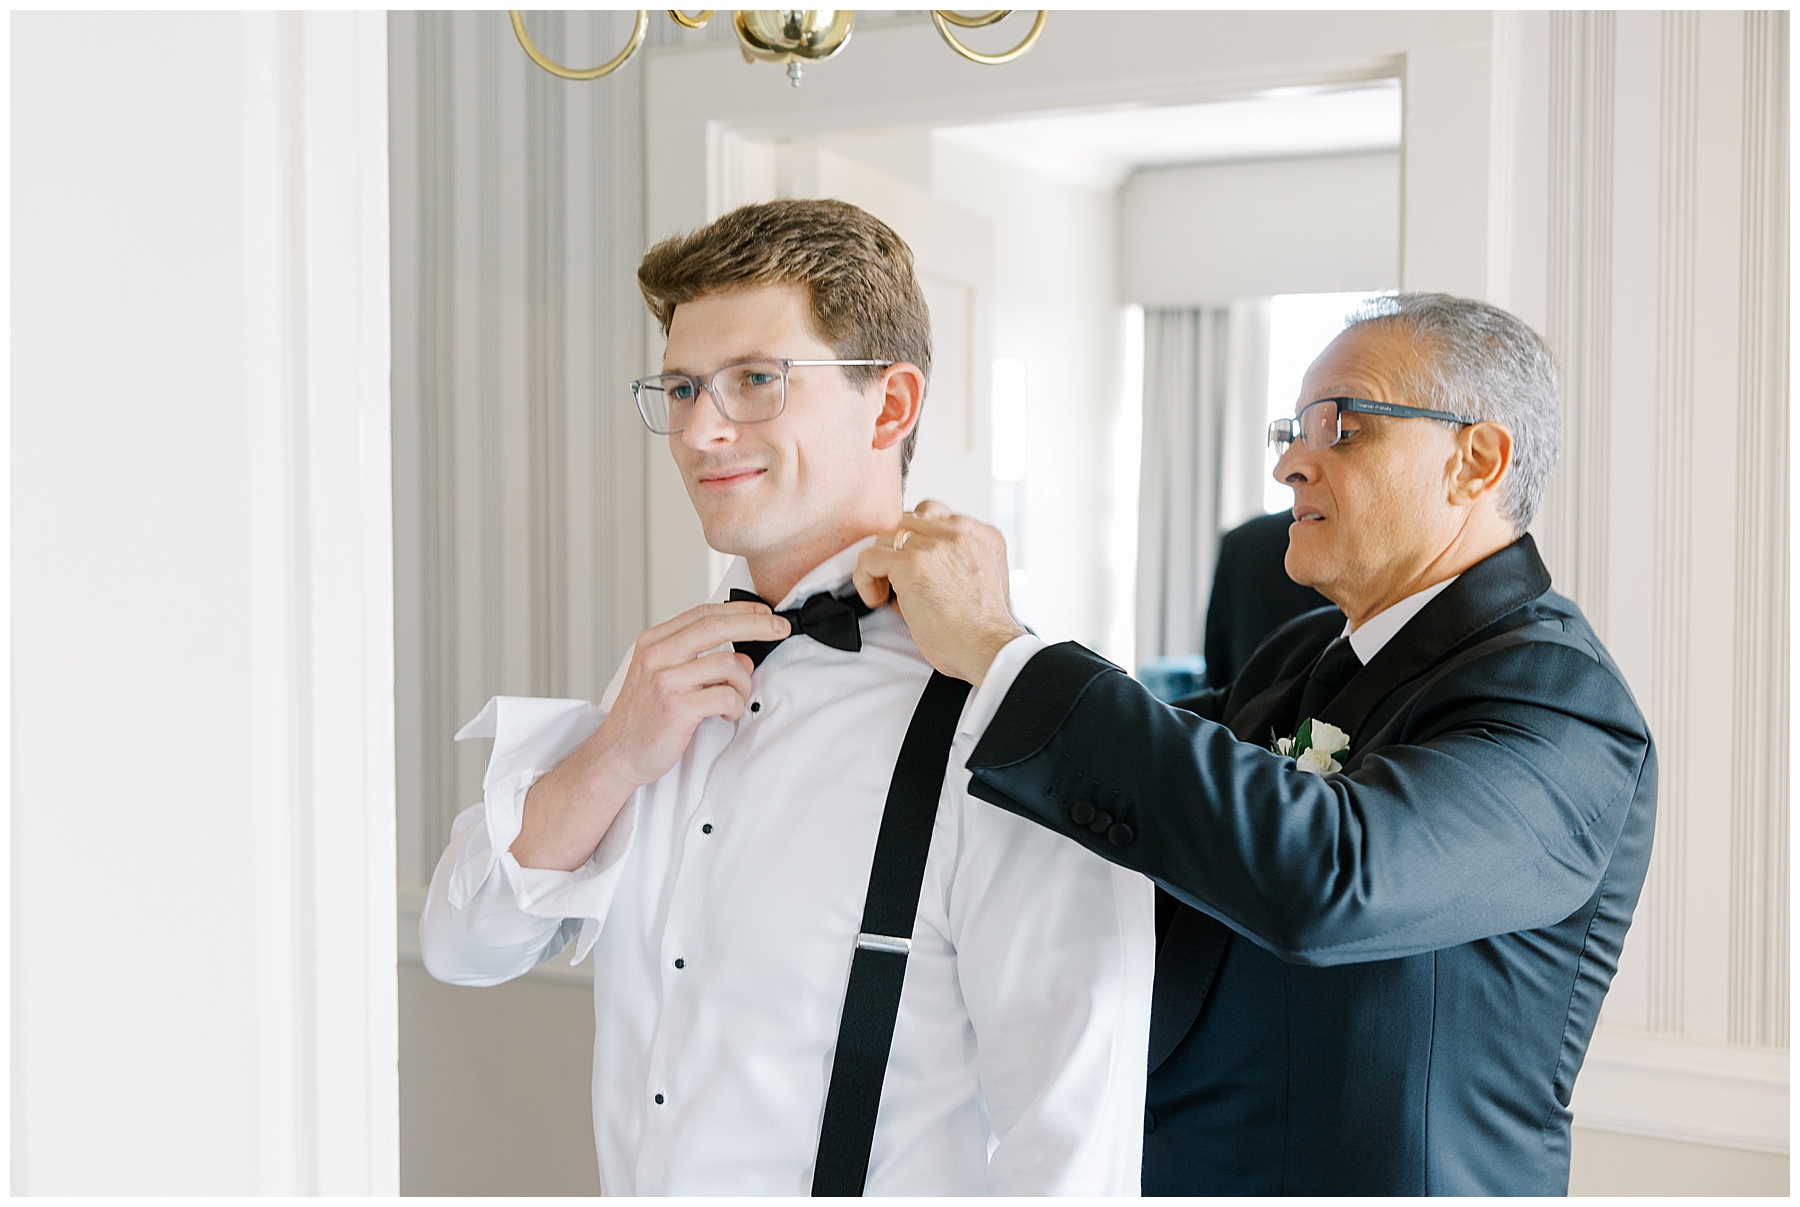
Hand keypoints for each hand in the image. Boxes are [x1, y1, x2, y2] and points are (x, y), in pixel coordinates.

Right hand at [510, 601, 788, 869]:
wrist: (617, 754)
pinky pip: (725, 695)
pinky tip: (725, 713)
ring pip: (728, 663)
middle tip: (781, 629)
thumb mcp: (665, 677)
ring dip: (742, 683)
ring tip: (734, 699)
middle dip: (756, 625)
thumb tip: (744, 657)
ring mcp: (665, 680)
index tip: (766, 614)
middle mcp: (656, 655)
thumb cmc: (645, 716)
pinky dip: (734, 705)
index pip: (704, 613)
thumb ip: (701, 661)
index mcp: (654, 641)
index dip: (740, 610)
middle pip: (717, 626)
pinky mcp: (676, 706)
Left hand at [854, 499, 1026, 685]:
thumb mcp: (974, 585)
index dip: (914, 542)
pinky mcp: (911, 562)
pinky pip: (870, 558)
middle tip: (893, 581)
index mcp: (976, 538)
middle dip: (895, 551)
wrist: (987, 646)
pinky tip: (877, 599)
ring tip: (886, 594)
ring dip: (880, 565)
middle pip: (906, 524)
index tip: (910, 566)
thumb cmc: (981, 630)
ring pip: (886, 538)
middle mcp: (956, 535)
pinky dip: (865, 578)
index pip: (933, 516)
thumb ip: (949, 568)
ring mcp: (933, 546)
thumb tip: (910, 577)